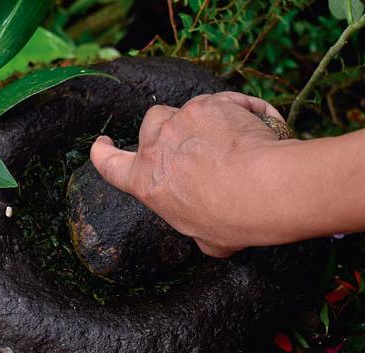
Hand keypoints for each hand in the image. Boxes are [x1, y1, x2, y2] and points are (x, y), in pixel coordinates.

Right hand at [90, 91, 291, 257]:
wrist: (262, 189)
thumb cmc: (232, 220)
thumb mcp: (205, 238)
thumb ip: (196, 222)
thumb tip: (208, 227)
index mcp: (146, 182)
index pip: (108, 163)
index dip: (102, 152)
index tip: (103, 143)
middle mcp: (157, 145)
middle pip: (151, 123)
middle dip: (167, 130)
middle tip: (191, 145)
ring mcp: (183, 118)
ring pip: (186, 109)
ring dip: (202, 120)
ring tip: (230, 139)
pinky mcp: (213, 103)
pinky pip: (225, 102)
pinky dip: (239, 112)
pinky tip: (258, 128)